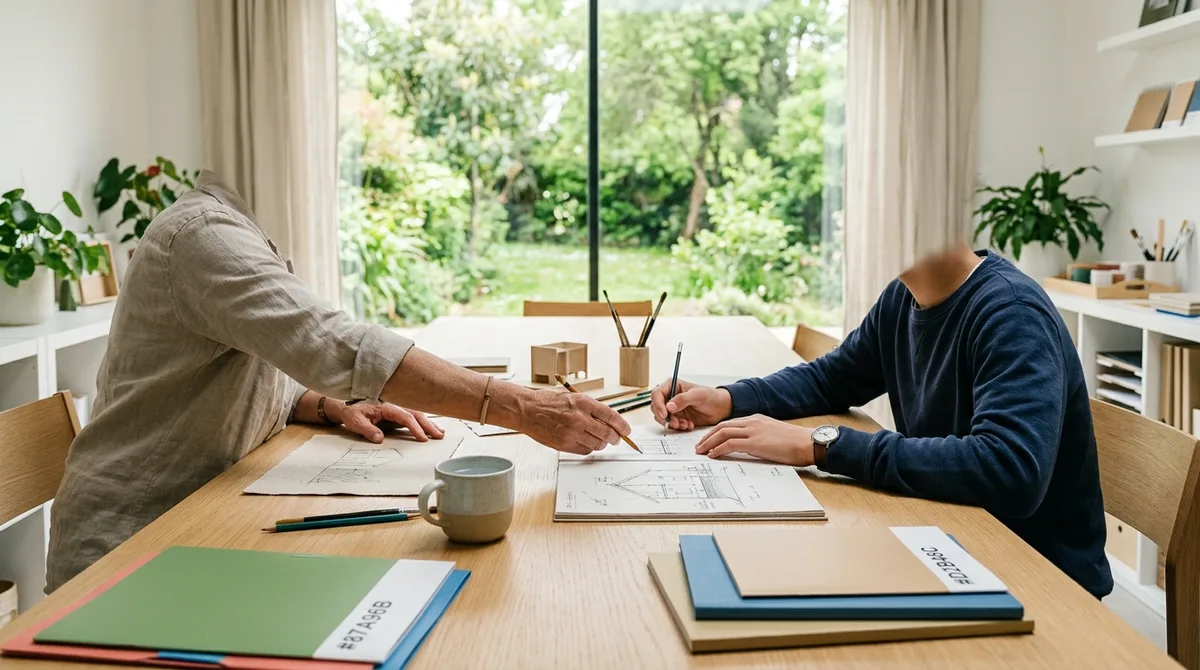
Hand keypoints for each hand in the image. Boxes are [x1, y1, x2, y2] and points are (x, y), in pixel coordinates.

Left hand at [331, 401, 444, 443]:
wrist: (347, 407)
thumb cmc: (352, 412)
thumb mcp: (355, 421)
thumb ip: (367, 429)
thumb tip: (379, 438)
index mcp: (387, 407)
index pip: (405, 417)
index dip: (415, 427)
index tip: (422, 437)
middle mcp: (395, 407)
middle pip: (416, 415)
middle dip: (428, 425)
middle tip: (438, 436)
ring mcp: (397, 410)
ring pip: (417, 416)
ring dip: (429, 424)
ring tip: (440, 433)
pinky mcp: (396, 415)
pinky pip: (413, 418)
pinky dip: (423, 423)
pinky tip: (431, 428)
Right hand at [518, 388, 630, 455]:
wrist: (526, 410)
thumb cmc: (547, 402)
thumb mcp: (572, 397)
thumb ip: (590, 408)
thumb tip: (609, 420)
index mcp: (583, 403)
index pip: (611, 416)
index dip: (622, 425)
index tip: (626, 430)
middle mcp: (579, 418)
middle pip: (608, 433)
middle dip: (616, 438)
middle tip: (617, 439)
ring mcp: (571, 433)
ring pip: (598, 444)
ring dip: (602, 443)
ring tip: (599, 439)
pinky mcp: (564, 444)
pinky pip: (585, 450)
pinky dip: (589, 448)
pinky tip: (585, 442)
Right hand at [650, 379, 732, 429]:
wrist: (720, 408)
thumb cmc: (710, 396)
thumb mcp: (698, 395)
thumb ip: (683, 399)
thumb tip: (669, 406)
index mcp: (672, 386)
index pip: (656, 394)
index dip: (658, 405)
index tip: (664, 414)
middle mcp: (670, 396)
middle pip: (656, 407)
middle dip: (664, 417)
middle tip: (675, 423)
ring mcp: (673, 408)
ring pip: (662, 418)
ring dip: (672, 423)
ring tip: (685, 424)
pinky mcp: (677, 417)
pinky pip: (671, 424)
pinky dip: (678, 427)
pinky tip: (689, 425)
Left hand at [695, 414, 813, 465]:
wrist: (807, 443)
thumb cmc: (795, 442)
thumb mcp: (773, 434)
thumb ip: (759, 436)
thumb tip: (749, 446)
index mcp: (756, 419)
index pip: (730, 423)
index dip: (716, 431)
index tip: (708, 440)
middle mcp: (752, 422)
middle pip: (722, 426)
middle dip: (708, 436)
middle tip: (698, 446)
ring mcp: (753, 430)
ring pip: (723, 433)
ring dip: (708, 442)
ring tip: (701, 451)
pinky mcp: (755, 442)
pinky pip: (730, 444)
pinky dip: (718, 449)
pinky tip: (712, 455)